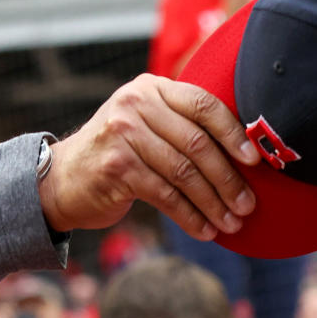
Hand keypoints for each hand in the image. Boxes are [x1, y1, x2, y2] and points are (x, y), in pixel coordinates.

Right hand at [40, 74, 258, 238]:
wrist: (62, 178)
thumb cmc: (117, 153)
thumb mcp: (145, 124)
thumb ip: (181, 125)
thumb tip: (244, 154)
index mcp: (151, 88)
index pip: (202, 104)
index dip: (233, 134)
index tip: (255, 162)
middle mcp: (135, 104)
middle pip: (196, 143)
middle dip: (228, 179)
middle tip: (247, 205)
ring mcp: (122, 134)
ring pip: (183, 173)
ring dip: (212, 203)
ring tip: (231, 223)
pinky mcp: (116, 167)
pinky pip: (165, 194)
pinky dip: (190, 216)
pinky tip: (204, 229)